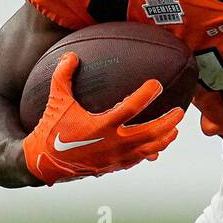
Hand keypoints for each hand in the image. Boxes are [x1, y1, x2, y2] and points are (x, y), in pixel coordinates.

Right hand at [22, 52, 184, 185]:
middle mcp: (112, 144)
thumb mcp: (56, 101)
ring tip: (175, 130)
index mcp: (101, 126)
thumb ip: (63, 76)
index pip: (130, 108)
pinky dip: (150, 152)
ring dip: (164, 139)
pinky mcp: (113, 166)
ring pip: (148, 150)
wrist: (43, 163)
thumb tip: (70, 55)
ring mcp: (115, 157)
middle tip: (179, 111)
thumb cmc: (50, 131)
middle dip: (168, 122)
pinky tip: (156, 147)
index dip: (146, 95)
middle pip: (150, 133)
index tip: (156, 84)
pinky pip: (137, 160)